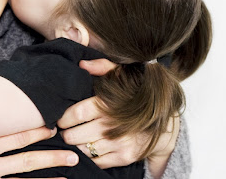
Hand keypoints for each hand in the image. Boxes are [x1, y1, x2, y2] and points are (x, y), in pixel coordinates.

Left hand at [59, 59, 178, 170]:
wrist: (165, 120)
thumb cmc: (137, 95)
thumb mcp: (122, 75)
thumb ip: (102, 66)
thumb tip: (82, 64)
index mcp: (108, 105)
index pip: (76, 114)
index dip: (63, 118)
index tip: (59, 119)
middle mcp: (112, 126)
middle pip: (75, 135)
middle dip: (65, 134)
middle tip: (62, 132)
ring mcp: (118, 143)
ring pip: (83, 150)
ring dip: (74, 146)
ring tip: (72, 140)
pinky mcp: (124, 157)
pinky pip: (97, 162)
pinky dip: (88, 158)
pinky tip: (86, 149)